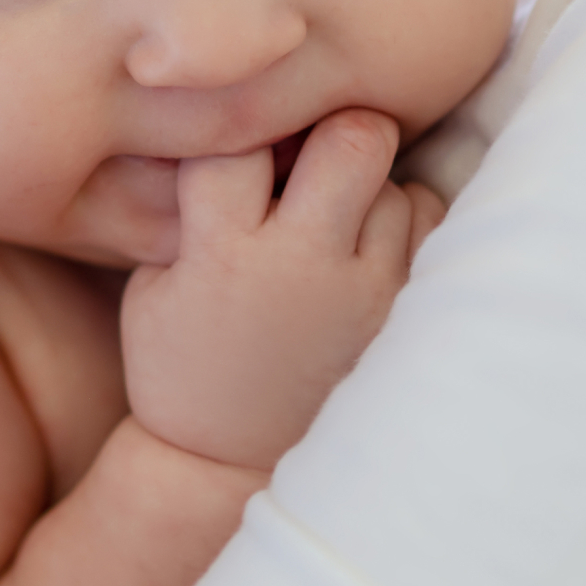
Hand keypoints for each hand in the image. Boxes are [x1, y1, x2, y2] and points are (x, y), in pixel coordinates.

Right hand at [121, 110, 444, 470]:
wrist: (225, 466)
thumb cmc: (182, 359)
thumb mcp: (154, 281)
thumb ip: (193, 204)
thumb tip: (247, 119)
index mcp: (221, 254)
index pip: (240, 140)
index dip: (242, 127)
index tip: (243, 149)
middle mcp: (300, 268)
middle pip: (354, 138)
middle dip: (334, 128)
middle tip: (315, 151)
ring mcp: (363, 297)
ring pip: (400, 183)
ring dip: (370, 187)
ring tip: (335, 217)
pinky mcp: (402, 321)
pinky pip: (431, 230)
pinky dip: (405, 224)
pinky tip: (368, 248)